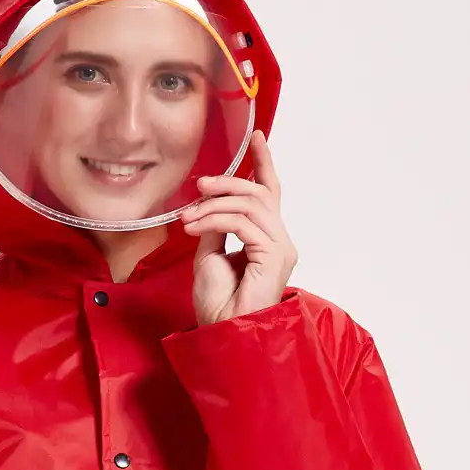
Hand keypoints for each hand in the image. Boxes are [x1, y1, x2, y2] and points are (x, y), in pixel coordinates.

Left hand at [181, 130, 297, 324]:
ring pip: (252, 204)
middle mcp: (279, 241)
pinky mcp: (274, 256)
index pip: (269, 193)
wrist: (221, 332)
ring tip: (189, 217)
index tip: (256, 137)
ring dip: (215, 204)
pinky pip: (244, 223)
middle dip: (229, 182)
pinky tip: (193, 228)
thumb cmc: (217, 303)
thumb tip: (207, 205)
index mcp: (266, 240)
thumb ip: (215, 227)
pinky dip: (215, 220)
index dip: (263, 163)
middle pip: (260, 193)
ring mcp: (280, 249)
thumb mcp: (209, 254)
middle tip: (199, 186)